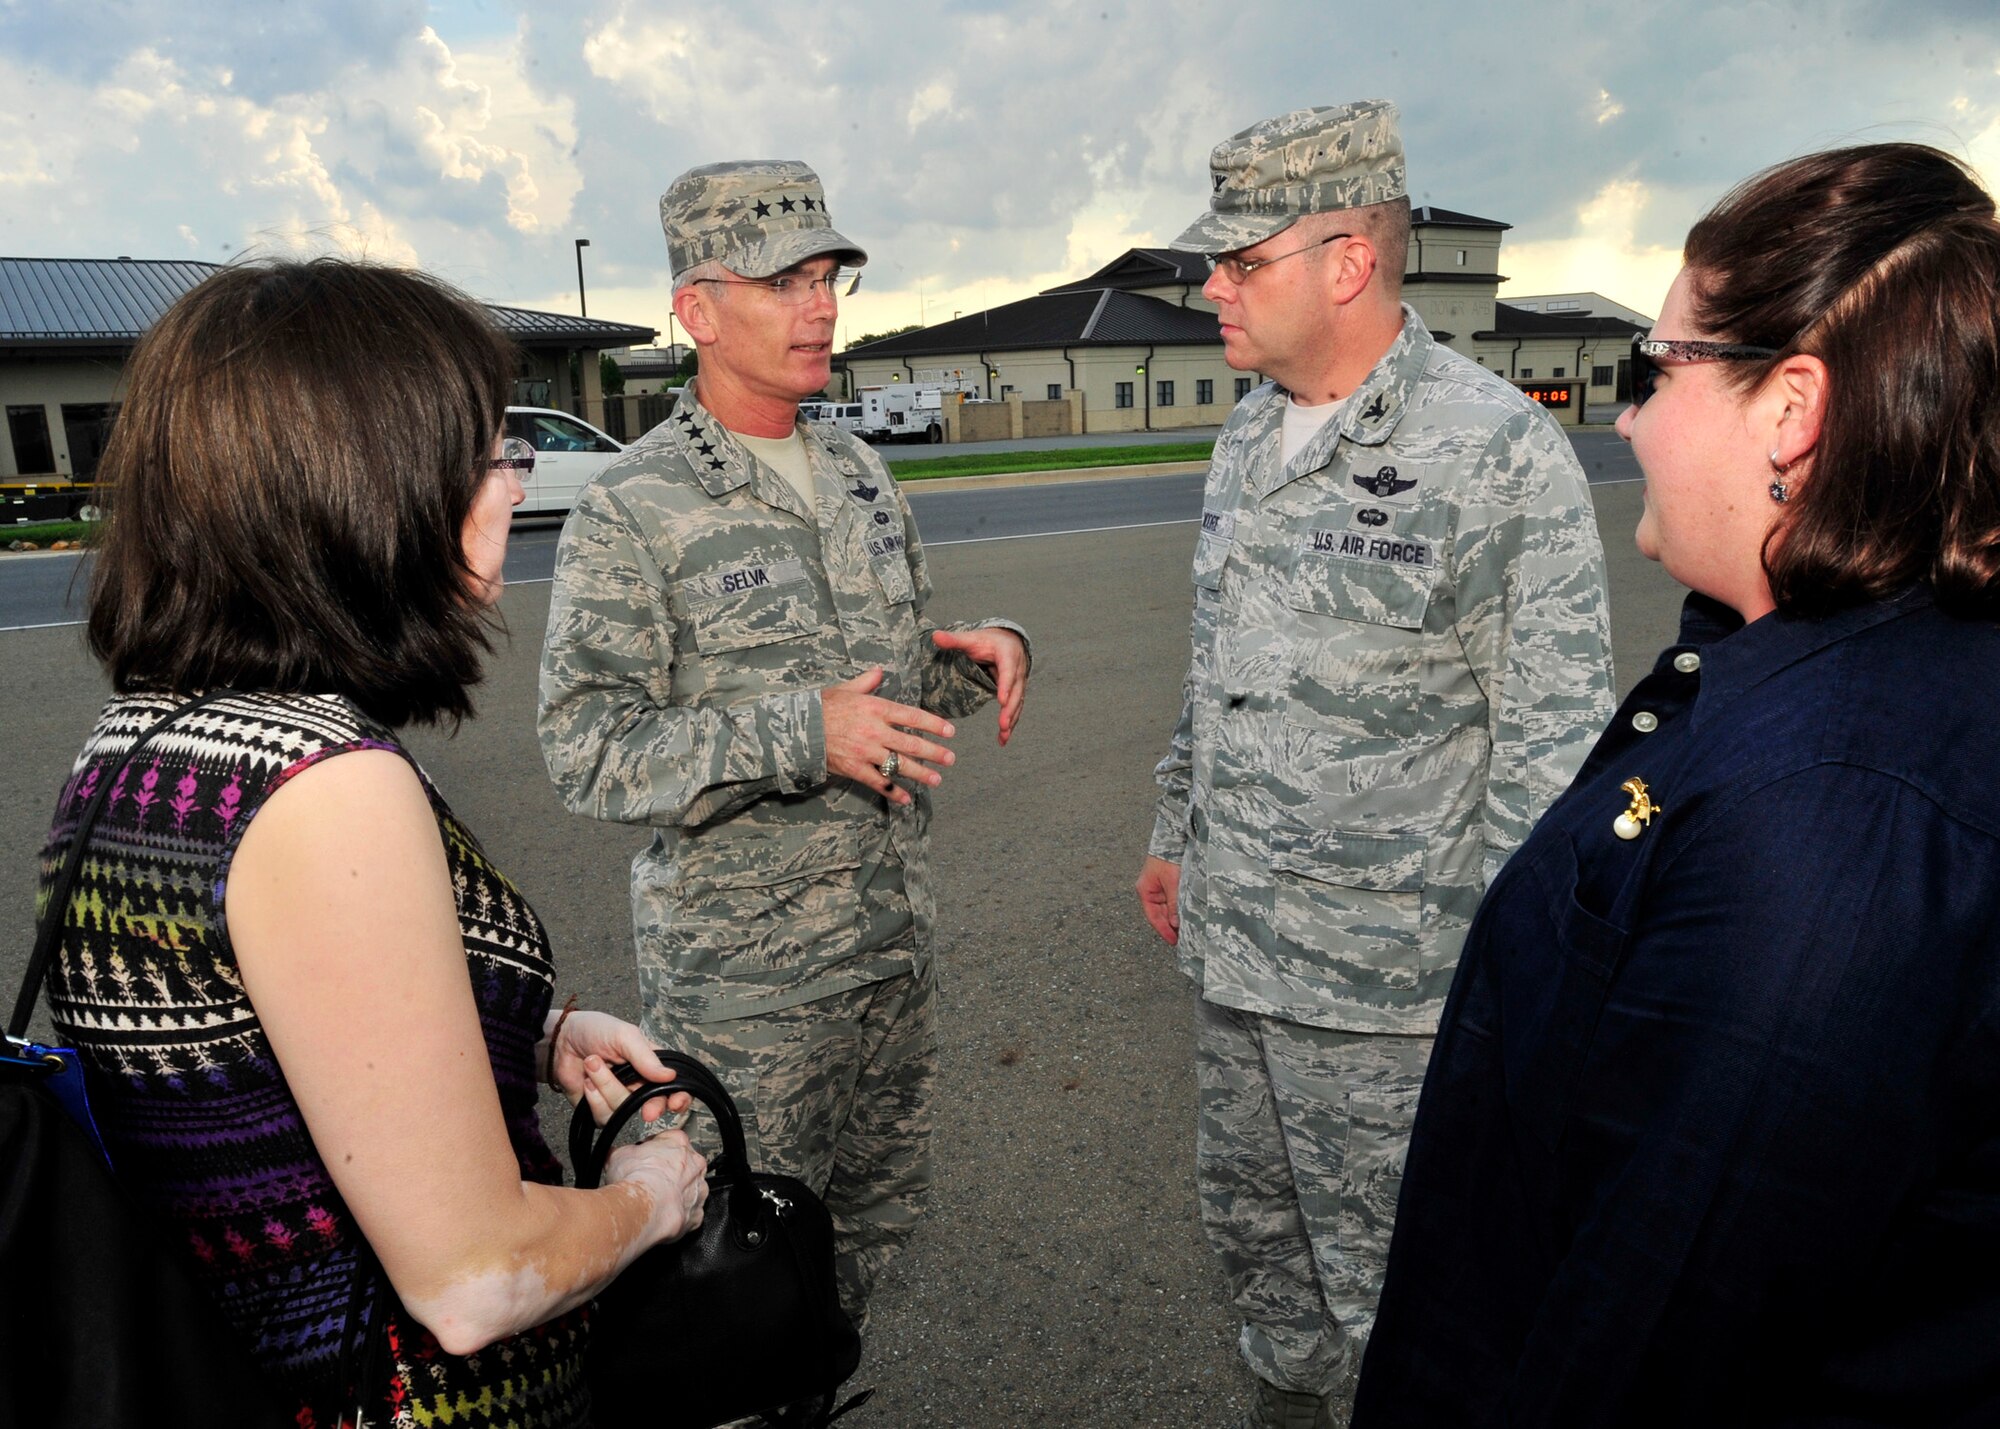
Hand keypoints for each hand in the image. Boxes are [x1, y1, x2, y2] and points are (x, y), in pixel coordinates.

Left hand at [545, 1009, 689, 1124]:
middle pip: (654, 1105)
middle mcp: (639, 1085)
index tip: (675, 1103)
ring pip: (625, 1111)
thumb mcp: (624, 1036)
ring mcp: (620, 1100)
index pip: (674, 1086)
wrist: (560, 1042)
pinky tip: (587, 1082)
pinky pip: (605, 1118)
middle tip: (646, 1111)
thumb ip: (645, 1057)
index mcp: (651, 1064)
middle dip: (649, 1106)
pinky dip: (594, 1100)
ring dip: (607, 1088)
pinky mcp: (601, 1111)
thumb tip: (670, 1076)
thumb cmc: (595, 1031)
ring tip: (592, 1065)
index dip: (680, 1097)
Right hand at [606, 1130, 708, 1243]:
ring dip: (675, 1193)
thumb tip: (614, 1153)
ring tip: (655, 1199)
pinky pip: (689, 1212)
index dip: (653, 1150)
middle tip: (648, 1180)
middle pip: (682, 1163)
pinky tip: (663, 1214)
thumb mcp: (618, 1155)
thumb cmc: (635, 1180)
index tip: (644, 1158)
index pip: (668, 1140)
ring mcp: (698, 1189)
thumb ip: (622, 1151)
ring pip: (689, 1188)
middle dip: (667, 1171)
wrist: (641, 1209)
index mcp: (678, 1142)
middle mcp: (694, 1164)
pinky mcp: (696, 1213)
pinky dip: (678, 1213)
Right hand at [822, 667, 956, 805]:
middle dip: (934, 752)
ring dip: (921, 774)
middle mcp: (875, 730)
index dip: (934, 724)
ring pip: (899, 765)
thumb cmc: (822, 706)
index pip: (912, 716)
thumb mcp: (845, 689)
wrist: (798, 728)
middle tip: (950, 759)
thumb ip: (866, 682)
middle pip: (911, 743)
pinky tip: (905, 799)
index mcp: (876, 708)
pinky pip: (878, 782)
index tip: (950, 731)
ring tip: (936, 779)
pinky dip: (893, 792)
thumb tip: (879, 672)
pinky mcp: (855, 768)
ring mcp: (865, 751)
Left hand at [931, 627, 1028, 744]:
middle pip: (1016, 692)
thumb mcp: (972, 638)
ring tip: (1003, 735)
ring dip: (1012, 720)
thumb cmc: (988, 640)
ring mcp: (1019, 683)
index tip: (1001, 700)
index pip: (1008, 672)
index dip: (1005, 686)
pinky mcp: (1016, 693)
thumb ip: (954, 639)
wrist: (1008, 641)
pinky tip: (1003, 739)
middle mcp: (1018, 670)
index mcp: (1008, 655)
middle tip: (1003, 724)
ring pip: (1018, 703)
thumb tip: (935, 636)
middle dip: (1010, 709)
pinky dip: (1011, 724)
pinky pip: (1015, 709)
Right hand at [1137, 855, 1181, 945]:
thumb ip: (1173, 903)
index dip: (1163, 930)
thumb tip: (1175, 923)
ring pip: (1167, 909)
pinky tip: (1186, 916)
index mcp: (1145, 891)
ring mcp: (1158, 889)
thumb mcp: (1172, 882)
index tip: (1174, 941)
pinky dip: (1178, 909)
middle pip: (1160, 915)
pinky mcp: (1168, 885)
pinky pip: (1172, 901)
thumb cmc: (1167, 859)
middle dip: (1171, 926)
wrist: (1172, 840)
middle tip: (1184, 938)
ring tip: (1187, 929)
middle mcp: (1150, 891)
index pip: (1153, 917)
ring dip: (1175, 918)